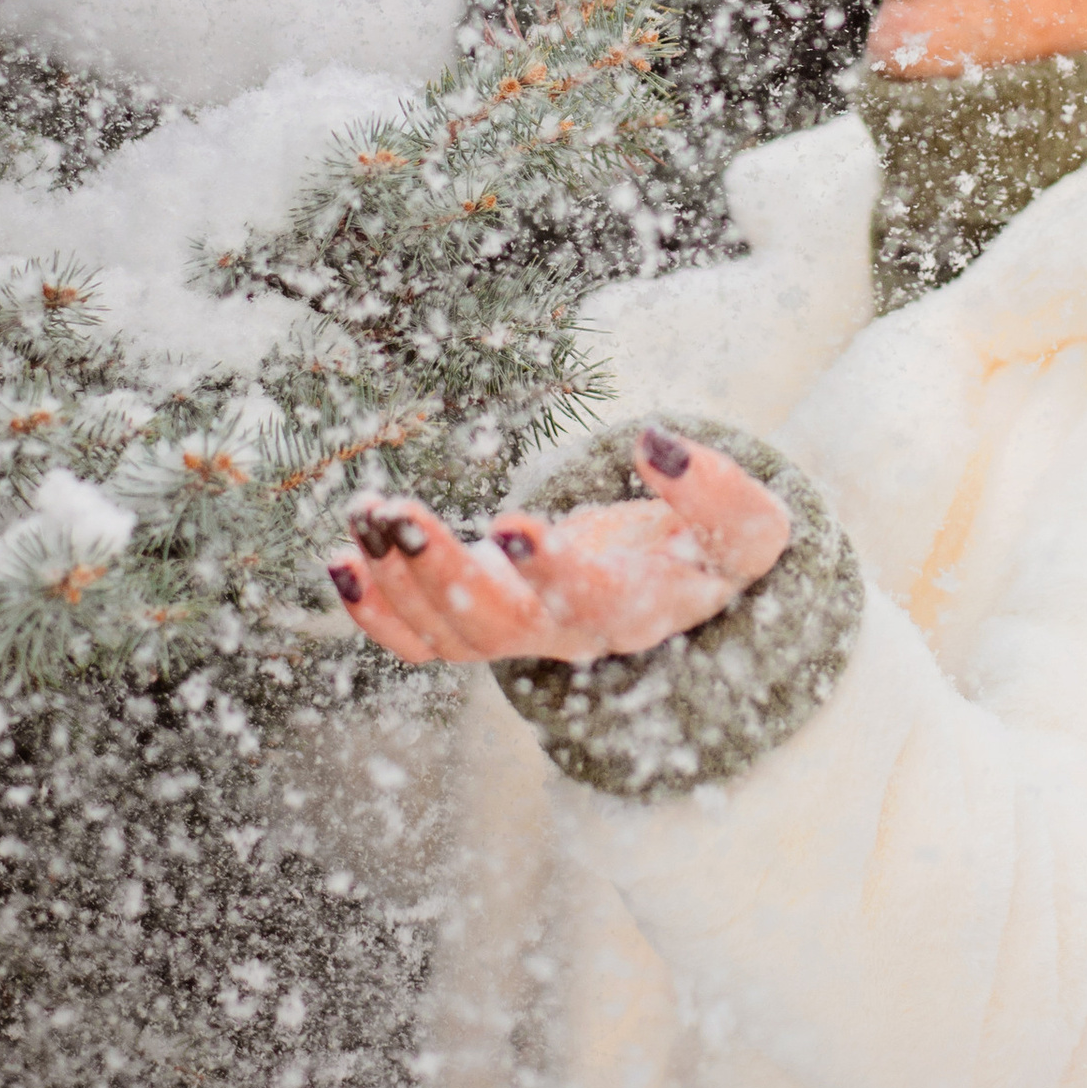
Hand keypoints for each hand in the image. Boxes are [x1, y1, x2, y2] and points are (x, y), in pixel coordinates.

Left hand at [322, 426, 790, 667]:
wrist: (680, 586)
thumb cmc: (711, 547)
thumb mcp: (748, 525)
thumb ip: (718, 491)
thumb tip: (656, 443)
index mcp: (634, 608)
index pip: (589, 603)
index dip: (549, 573)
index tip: (510, 524)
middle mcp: (568, 634)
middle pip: (496, 629)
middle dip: (441, 576)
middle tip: (398, 518)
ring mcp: (519, 634)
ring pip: (447, 636)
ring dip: (396, 581)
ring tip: (368, 514)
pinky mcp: (482, 627)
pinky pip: (419, 643)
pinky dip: (373, 615)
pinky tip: (339, 562)